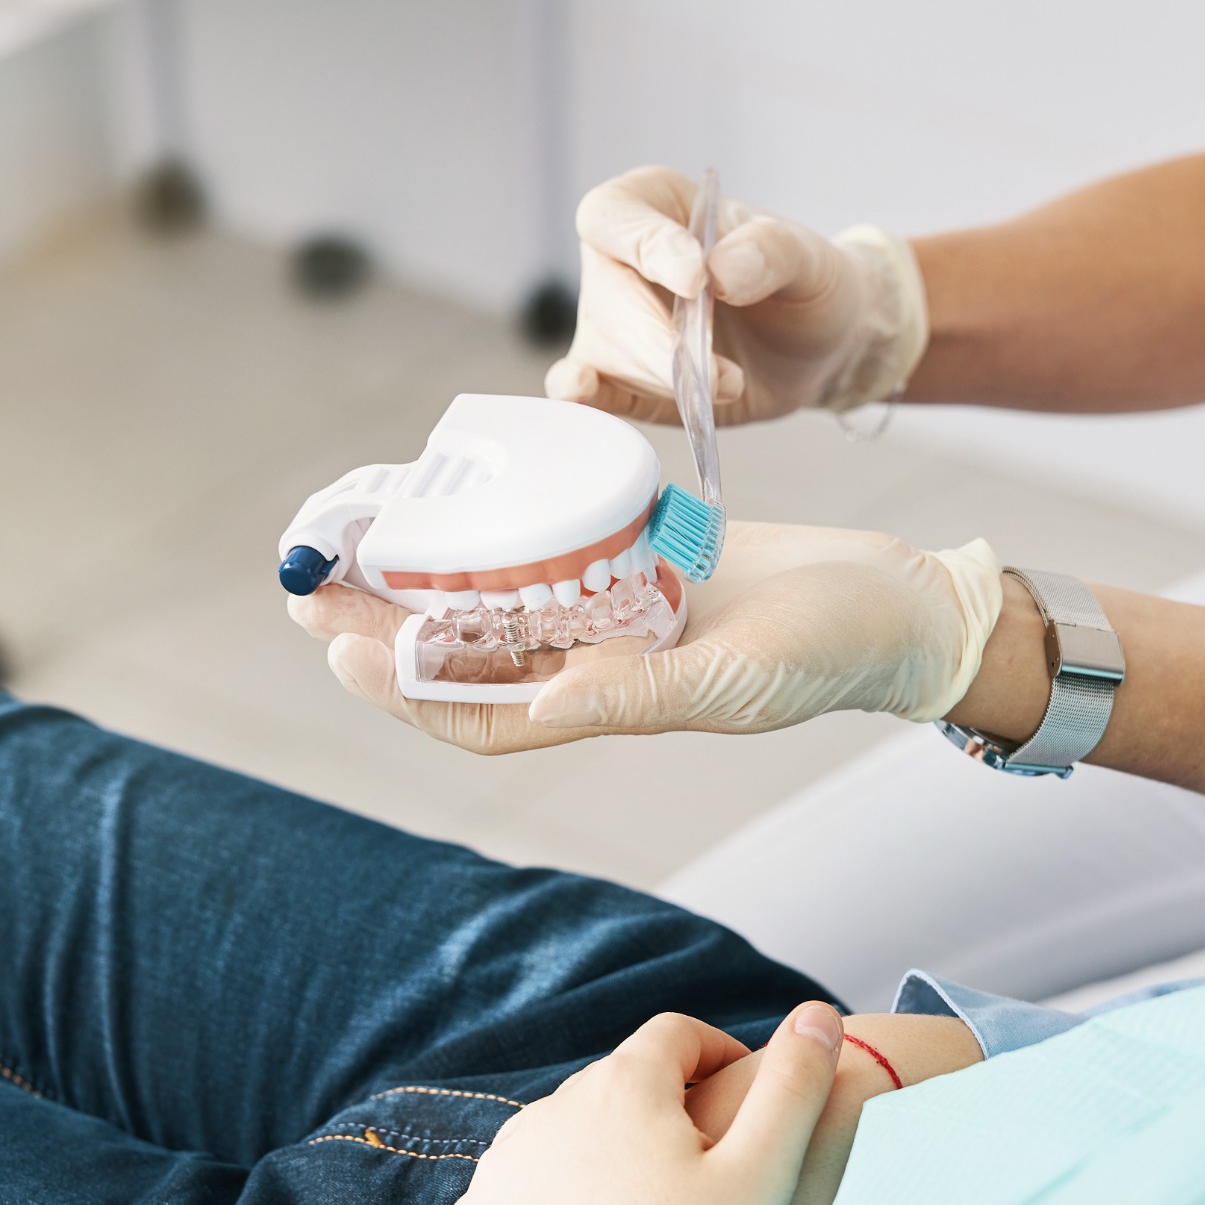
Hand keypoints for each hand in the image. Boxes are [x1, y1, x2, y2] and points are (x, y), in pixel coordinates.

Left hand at [286, 521, 1003, 754]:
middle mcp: (601, 663)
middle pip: (468, 649)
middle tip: (305, 580)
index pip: (481, 711)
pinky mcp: (643, 556)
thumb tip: (541, 708)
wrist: (899, 603)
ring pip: (496, 596)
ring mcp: (618, 609)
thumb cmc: (829, 652)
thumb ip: (638, 696)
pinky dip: (498, 525)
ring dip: (424, 571)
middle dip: (382, 622)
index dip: (404, 687)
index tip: (338, 648)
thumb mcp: (734, 679)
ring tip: (354, 534)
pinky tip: (455, 493)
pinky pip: (550, 543)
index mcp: (612, 705)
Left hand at [439, 1003, 845, 1204]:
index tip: (743, 1088)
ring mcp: (497, 1174)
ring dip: (600, 1162)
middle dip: (659, 1112)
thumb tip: (819, 1014)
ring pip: (560, 1145)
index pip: (674, 1036)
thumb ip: (794, 1086)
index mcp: (622, 1087)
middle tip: (703, 1169)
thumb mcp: (764, 1177)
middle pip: (614, 1089)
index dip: (716, 1051)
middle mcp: (546, 1114)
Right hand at [546, 167, 928, 425]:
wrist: (818, 348)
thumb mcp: (810, 258)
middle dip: (657, 339)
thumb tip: (720, 271)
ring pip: (602, 351)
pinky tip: (590, 392)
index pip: (613, 217)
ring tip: (726, 382)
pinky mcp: (622, 379)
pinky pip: (592, 390)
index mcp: (655, 207)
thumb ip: (772, 252)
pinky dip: (593, 396)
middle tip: (717, 370)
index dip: (645, 247)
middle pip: (605, 295)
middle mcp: (621, 262)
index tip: (697, 280)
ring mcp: (614, 324)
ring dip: (660, 377)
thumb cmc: (805, 286)